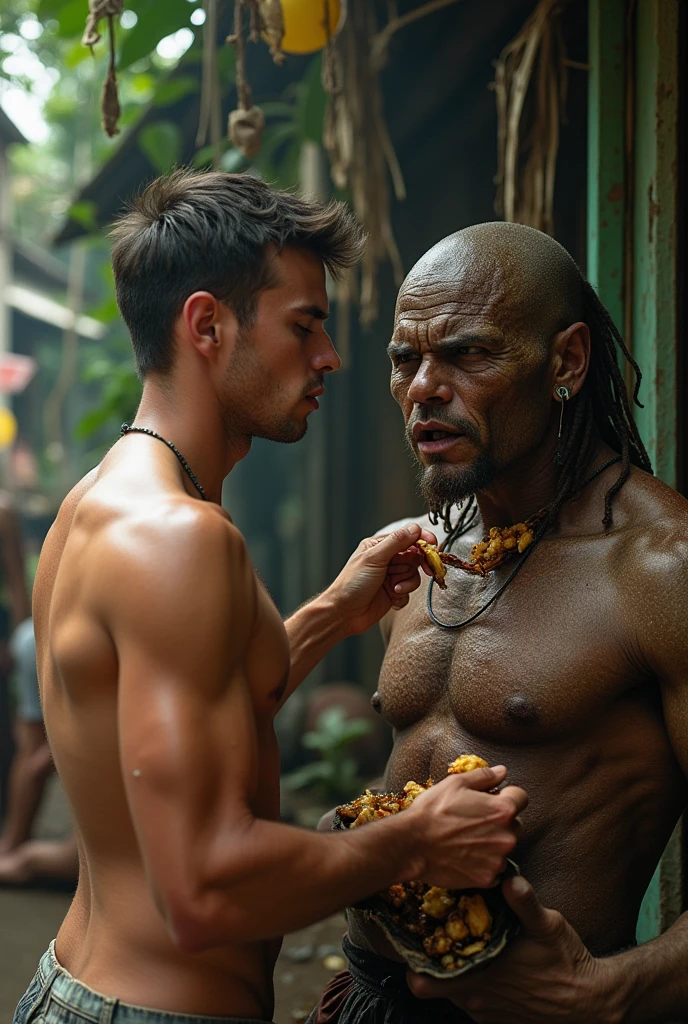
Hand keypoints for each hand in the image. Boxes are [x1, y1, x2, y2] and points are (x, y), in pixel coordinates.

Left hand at [324, 524, 436, 635]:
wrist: (344, 613)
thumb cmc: (352, 583)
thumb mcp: (374, 558)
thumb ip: (396, 542)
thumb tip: (415, 528)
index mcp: (380, 546)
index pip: (407, 537)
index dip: (422, 540)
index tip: (433, 545)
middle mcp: (387, 559)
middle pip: (415, 556)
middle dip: (420, 564)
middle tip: (428, 571)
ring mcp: (391, 576)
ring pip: (414, 574)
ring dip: (407, 582)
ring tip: (394, 589)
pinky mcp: (394, 592)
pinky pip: (409, 590)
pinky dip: (403, 595)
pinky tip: (392, 599)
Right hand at [403, 767, 526, 888]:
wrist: (412, 844)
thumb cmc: (432, 811)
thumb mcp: (456, 784)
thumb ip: (484, 776)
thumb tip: (502, 772)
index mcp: (502, 810)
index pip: (522, 797)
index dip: (508, 795)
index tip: (494, 798)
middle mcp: (506, 837)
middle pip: (515, 824)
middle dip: (500, 821)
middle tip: (474, 820)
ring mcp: (498, 860)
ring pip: (504, 847)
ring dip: (492, 843)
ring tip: (466, 838)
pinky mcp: (486, 879)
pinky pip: (494, 869)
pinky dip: (484, 863)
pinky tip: (464, 855)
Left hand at [407, 876, 619, 1023]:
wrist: (591, 1002)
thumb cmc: (567, 962)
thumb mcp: (548, 925)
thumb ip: (524, 903)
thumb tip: (508, 877)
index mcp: (480, 979)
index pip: (422, 981)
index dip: (409, 962)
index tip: (408, 938)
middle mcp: (477, 1000)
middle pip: (431, 987)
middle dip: (427, 965)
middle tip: (429, 937)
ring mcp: (487, 1014)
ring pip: (452, 993)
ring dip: (452, 973)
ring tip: (456, 945)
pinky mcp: (500, 1021)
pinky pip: (473, 1003)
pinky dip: (471, 986)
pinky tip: (482, 964)